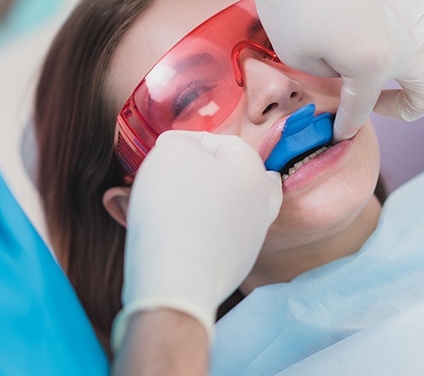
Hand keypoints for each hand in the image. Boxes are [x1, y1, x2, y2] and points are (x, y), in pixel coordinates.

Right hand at [112, 130, 281, 349]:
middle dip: (202, 172)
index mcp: (254, 174)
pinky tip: (170, 230)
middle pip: (234, 177)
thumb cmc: (176, 208)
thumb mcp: (172, 151)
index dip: (190, 141)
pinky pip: (212, 237)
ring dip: (196, 200)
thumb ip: (179, 141)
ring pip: (224, 208)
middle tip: (176, 175)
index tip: (163, 151)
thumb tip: (180, 150)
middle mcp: (260, 207)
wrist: (176, 281)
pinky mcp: (231, 267)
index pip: (225, 142)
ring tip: (163, 202)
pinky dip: (194, 229)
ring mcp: (248, 240)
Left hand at [188, 0, 423, 140]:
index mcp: (372, 63)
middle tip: (380, 106)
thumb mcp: (297, 56)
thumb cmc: (287, 0)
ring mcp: (413, 5)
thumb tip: (346, 71)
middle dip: (406, 110)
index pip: (362, 107)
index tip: (339, 132)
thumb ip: (330, 75)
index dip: (348, 125)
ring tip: (400, 67)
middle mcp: (404, 38)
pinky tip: (404, 27)